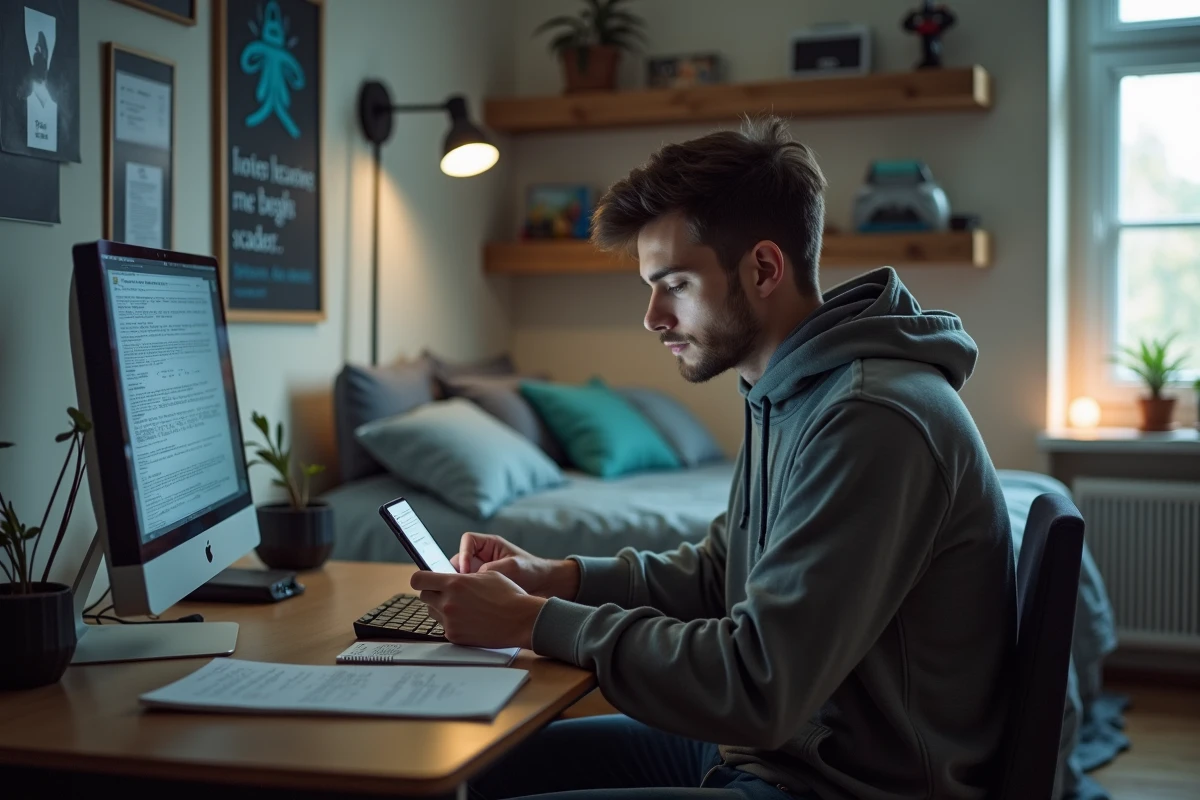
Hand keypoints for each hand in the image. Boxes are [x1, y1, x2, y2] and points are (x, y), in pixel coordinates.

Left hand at [410, 570, 545, 648]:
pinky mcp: (455, 636)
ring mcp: (450, 622)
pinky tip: (468, 619)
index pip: (418, 579)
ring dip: (441, 607)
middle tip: (446, 592)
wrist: (521, 620)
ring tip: (461, 606)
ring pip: (432, 612)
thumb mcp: (486, 574)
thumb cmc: (508, 594)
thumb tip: (449, 576)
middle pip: (423, 596)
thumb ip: (463, 576)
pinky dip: (452, 622)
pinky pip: (444, 626)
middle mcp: (448, 603)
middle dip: (432, 592)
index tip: (426, 578)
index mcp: (454, 583)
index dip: (420, 578)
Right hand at [452, 532, 580, 600]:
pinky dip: (467, 596)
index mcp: (490, 545)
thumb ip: (492, 569)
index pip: (468, 541)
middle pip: (459, 560)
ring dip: (462, 586)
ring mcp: (481, 572)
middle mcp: (483, 557)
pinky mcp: (482, 587)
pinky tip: (473, 604)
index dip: (464, 553)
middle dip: (458, 572)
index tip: (466, 570)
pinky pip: (468, 589)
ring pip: (462, 577)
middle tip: (462, 586)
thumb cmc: (533, 571)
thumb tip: (473, 578)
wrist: (546, 587)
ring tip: (467, 597)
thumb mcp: (513, 566)